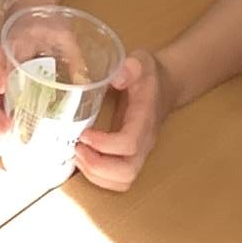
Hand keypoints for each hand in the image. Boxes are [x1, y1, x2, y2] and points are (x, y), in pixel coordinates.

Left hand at [73, 50, 170, 191]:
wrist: (165, 86)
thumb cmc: (149, 74)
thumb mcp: (141, 61)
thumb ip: (130, 67)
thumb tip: (115, 78)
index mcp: (144, 119)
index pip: (129, 144)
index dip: (105, 145)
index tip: (84, 134)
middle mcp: (144, 142)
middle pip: (126, 172)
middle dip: (97, 166)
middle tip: (76, 148)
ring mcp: (139, 152)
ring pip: (123, 181)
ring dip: (96, 175)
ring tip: (78, 154)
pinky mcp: (131, 156)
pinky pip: (118, 180)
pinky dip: (98, 177)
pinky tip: (84, 158)